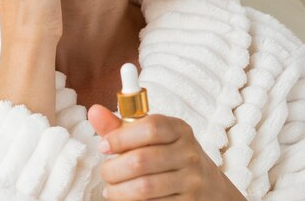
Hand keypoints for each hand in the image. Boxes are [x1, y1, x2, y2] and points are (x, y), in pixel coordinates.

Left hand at [88, 105, 245, 199]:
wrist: (210, 188)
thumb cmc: (170, 155)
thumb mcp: (152, 137)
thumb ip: (120, 126)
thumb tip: (94, 111)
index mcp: (179, 129)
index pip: (150, 127)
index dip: (121, 137)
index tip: (103, 146)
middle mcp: (189, 153)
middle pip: (142, 160)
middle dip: (114, 169)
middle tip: (105, 173)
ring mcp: (192, 181)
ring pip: (145, 188)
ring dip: (119, 191)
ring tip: (111, 189)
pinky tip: (126, 199)